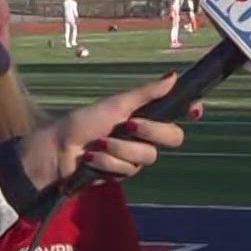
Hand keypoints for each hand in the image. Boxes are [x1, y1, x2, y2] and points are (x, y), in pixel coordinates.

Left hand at [18, 73, 197, 187]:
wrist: (56, 151)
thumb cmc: (83, 122)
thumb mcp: (115, 105)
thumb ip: (146, 93)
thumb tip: (174, 75)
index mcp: (145, 115)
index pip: (178, 113)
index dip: (190, 110)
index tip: (194, 109)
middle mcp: (144, 136)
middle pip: (173, 138)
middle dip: (150, 132)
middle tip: (129, 124)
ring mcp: (133, 157)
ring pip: (147, 157)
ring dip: (118, 149)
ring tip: (97, 144)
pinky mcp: (120, 174)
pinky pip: (126, 171)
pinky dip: (106, 162)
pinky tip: (91, 159)